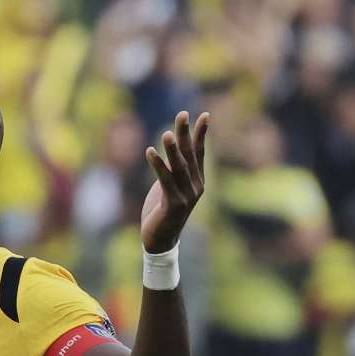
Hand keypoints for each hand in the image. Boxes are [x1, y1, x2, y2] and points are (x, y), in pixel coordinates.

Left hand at [142, 111, 208, 252]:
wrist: (160, 240)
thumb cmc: (162, 212)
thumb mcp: (168, 187)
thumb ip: (172, 171)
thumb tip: (169, 154)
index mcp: (197, 181)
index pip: (200, 153)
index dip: (201, 134)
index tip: (204, 115)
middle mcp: (196, 187)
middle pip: (190, 155)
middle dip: (186, 134)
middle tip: (182, 114)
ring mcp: (187, 197)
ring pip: (179, 167)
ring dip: (172, 149)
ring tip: (167, 132)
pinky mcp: (174, 205)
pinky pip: (165, 181)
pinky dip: (158, 166)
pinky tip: (150, 152)